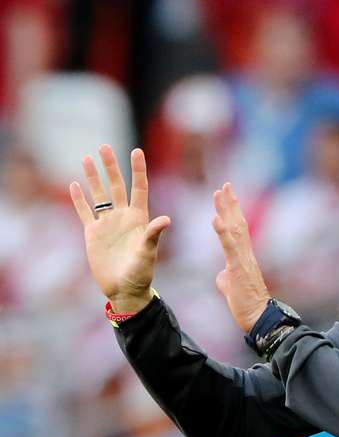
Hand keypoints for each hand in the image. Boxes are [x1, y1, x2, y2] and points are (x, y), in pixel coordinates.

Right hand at [69, 145, 170, 312]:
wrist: (124, 289)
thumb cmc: (141, 272)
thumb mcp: (148, 253)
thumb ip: (154, 234)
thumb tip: (166, 219)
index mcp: (139, 218)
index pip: (139, 187)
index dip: (138, 170)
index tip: (137, 150)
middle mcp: (123, 217)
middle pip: (117, 185)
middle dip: (111, 166)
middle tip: (104, 146)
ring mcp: (107, 224)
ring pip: (99, 195)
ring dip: (93, 177)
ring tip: (87, 158)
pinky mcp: (93, 234)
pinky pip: (85, 212)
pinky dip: (79, 199)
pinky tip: (74, 184)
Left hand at [212, 183, 269, 331]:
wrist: (258, 316)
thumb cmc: (246, 304)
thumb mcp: (231, 287)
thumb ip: (226, 277)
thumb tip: (221, 275)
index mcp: (242, 256)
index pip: (237, 229)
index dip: (232, 211)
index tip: (226, 195)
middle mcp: (245, 253)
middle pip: (238, 223)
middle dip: (231, 203)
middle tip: (225, 185)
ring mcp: (243, 259)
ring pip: (235, 229)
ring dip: (226, 210)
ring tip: (219, 193)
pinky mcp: (239, 268)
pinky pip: (229, 246)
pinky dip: (222, 231)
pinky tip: (215, 218)